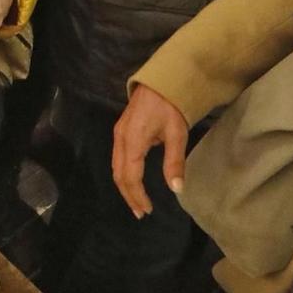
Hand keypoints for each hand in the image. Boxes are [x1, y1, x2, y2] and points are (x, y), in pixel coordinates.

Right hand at [112, 83, 189, 218]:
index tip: (148, 210)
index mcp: (133, 141)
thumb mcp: (177, 134)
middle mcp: (120, 139)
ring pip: (115, 167)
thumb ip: (174, 162)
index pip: (130, 176)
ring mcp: (118, 134)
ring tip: (137, 201)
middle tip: (141, 212)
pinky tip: (133, 180)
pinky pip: (117, 158)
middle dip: (128, 195)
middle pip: (118, 174)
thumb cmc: (171, 105)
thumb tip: (177, 189)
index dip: (137, 195)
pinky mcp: (121, 130)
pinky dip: (123, 174)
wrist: (161, 80)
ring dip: (125, 186)